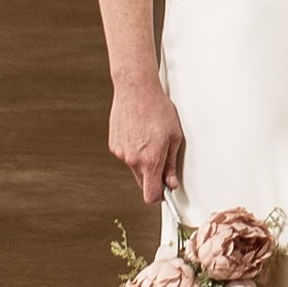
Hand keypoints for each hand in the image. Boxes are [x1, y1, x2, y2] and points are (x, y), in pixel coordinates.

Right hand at [107, 79, 183, 207]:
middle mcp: (133, 160)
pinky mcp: (113, 145)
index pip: (151, 195)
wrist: (136, 89)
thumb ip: (171, 164)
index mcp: (150, 160)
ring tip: (149, 138)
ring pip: (134, 167)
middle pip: (143, 182)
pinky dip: (133, 150)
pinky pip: (126, 155)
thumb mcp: (174, 137)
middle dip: (152, 176)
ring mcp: (121, 153)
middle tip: (161, 157)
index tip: (164, 192)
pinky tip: (139, 133)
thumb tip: (170, 182)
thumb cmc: (157, 109)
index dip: (159, 197)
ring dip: (142, 161)